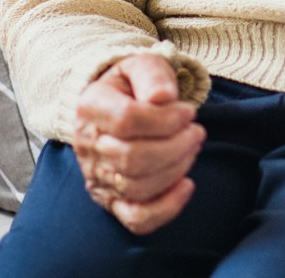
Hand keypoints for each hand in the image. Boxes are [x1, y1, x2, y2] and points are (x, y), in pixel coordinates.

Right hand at [71, 53, 204, 233]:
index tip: (188, 111)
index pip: (126, 121)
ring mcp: (97, 177)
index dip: (165, 120)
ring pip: (137, 187)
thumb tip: (163, 97)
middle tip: (196, 132)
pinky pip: (136, 218)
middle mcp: (87, 145)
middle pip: (132, 158)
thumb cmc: (133, 85)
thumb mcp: (141, 65)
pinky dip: (166, 208)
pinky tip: (187, 185)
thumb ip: (152, 74)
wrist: (115, 105)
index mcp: (91, 107)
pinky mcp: (112, 200)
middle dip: (176, 146)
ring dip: (176, 169)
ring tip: (192, 147)